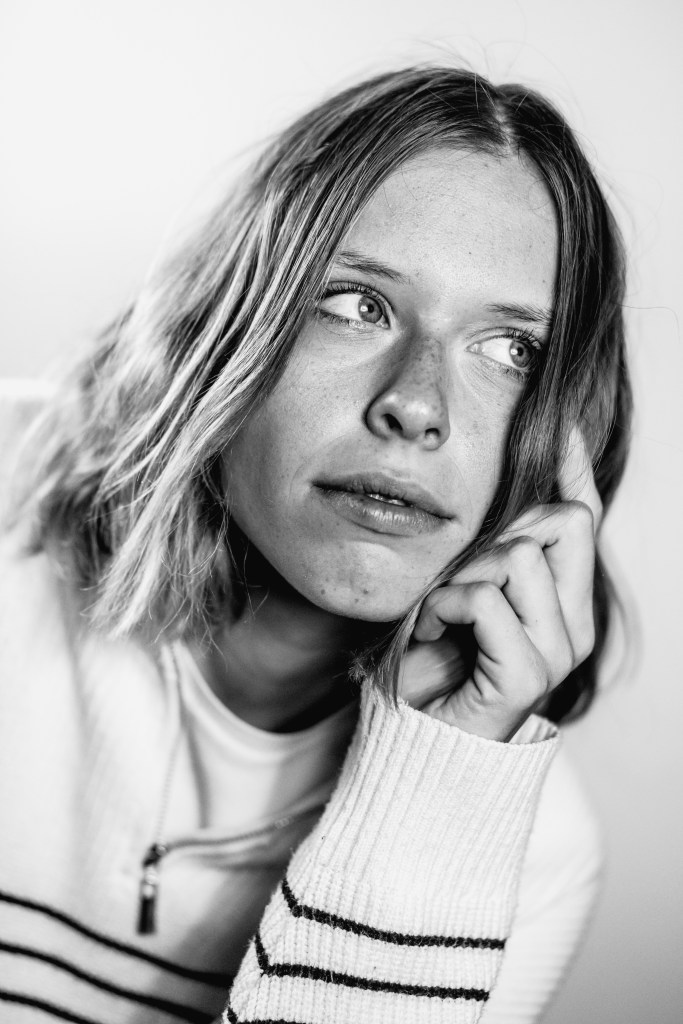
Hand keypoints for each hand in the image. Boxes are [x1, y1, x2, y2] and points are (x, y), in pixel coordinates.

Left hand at [399, 427, 601, 740]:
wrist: (418, 741)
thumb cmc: (436, 666)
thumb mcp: (462, 593)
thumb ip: (486, 553)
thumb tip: (493, 492)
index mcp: (565, 601)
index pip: (585, 519)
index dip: (575, 469)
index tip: (564, 428)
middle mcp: (575, 624)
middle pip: (563, 520)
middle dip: (497, 530)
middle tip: (455, 577)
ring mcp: (558, 650)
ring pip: (518, 555)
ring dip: (460, 575)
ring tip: (438, 611)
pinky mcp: (528, 674)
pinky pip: (485, 599)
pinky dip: (442, 606)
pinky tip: (429, 632)